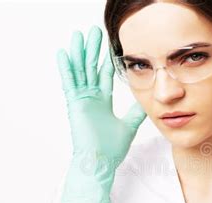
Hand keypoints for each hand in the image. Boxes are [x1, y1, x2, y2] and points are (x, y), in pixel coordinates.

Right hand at [57, 26, 146, 202]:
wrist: (100, 162)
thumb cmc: (111, 149)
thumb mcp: (128, 126)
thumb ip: (135, 113)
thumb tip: (146, 103)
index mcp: (102, 102)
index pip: (103, 76)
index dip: (104, 60)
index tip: (106, 45)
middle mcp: (90, 98)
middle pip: (90, 68)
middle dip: (92, 50)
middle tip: (93, 32)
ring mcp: (81, 100)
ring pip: (80, 70)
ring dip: (79, 53)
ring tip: (79, 35)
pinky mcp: (74, 104)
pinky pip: (69, 82)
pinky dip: (67, 68)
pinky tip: (64, 53)